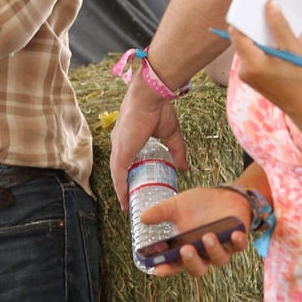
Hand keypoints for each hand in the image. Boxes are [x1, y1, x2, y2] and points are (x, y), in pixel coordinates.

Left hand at [109, 77, 187, 208]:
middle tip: (131, 201)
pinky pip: (118, 174)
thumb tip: (184, 167)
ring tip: (127, 205)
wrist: (151, 96)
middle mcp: (119, 144)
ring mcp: (118, 147)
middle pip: (119, 171)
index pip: (125, 162)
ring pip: (117, 175)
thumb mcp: (171, 134)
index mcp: (128, 139)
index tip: (135, 188)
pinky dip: (121, 187)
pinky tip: (124, 199)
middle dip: (124, 186)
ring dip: (121, 191)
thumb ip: (176, 150)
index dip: (129, 176)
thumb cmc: (158, 109)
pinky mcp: (121, 151)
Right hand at [141, 186, 249, 277]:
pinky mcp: (238, 240)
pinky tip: (234, 234)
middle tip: (185, 250)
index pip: (175, 264)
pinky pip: (240, 246)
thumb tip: (143, 218)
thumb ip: (160, 212)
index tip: (158, 269)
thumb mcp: (176, 205)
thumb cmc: (197, 204)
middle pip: (198, 268)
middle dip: (191, 262)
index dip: (167, 269)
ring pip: (219, 260)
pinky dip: (238, 242)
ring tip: (208, 236)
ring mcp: (221, 247)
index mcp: (185, 247)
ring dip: (213, 250)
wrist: (223, 194)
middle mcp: (203, 252)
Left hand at [230, 0, 301, 138]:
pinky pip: (252, 57)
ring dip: (259, 37)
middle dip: (253, 26)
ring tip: (274, 26)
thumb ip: (279, 26)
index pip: (237, 33)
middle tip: (266, 10)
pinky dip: (261, 48)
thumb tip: (270, 4)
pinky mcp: (252, 79)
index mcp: (252, 64)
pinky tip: (276, 43)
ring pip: (247, 48)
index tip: (252, 4)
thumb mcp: (294, 50)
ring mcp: (246, 76)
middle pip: (242, 40)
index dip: (243, 17)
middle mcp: (244, 71)